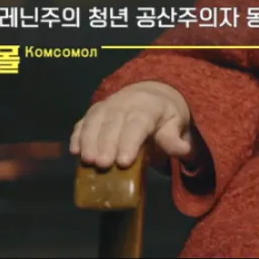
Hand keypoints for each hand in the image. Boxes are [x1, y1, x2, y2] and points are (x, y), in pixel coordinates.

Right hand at [70, 81, 197, 169]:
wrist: (151, 93)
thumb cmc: (164, 115)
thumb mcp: (176, 123)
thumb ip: (175, 138)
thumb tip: (184, 151)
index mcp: (148, 106)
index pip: (138, 122)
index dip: (129, 141)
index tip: (124, 161)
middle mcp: (125, 103)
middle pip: (113, 122)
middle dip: (106, 143)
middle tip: (102, 165)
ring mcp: (108, 105)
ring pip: (95, 119)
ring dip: (89, 140)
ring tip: (87, 161)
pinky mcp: (95, 112)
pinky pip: (83, 120)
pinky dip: (77, 135)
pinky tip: (74, 151)